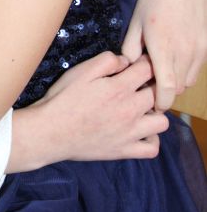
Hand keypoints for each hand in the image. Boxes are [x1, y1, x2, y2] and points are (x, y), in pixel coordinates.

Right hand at [9, 52, 168, 170]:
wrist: (50, 132)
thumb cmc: (62, 99)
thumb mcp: (80, 72)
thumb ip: (106, 61)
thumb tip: (125, 61)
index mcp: (119, 88)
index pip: (147, 70)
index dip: (144, 63)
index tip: (137, 65)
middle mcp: (130, 110)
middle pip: (158, 94)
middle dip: (151, 86)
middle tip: (137, 87)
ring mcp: (130, 133)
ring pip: (162, 122)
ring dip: (155, 114)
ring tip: (141, 110)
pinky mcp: (124, 150)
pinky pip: (152, 148)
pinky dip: (151, 140)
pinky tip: (139, 132)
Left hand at [123, 0, 206, 109]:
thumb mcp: (136, 20)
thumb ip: (131, 47)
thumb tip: (130, 66)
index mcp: (162, 47)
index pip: (167, 88)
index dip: (161, 102)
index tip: (152, 104)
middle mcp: (184, 51)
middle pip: (178, 88)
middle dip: (165, 92)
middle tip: (151, 84)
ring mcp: (199, 48)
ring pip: (189, 80)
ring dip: (176, 81)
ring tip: (162, 69)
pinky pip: (197, 67)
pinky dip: (186, 70)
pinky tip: (175, 57)